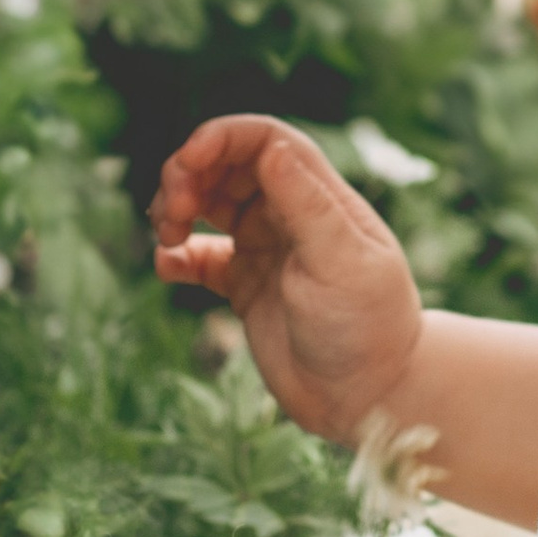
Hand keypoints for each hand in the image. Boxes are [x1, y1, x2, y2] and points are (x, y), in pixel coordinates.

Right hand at [150, 116, 424, 443]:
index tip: (188, 162)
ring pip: (208, 205)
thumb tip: (273, 148)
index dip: (221, 138)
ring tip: (167, 236)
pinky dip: (177, 254)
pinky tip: (167, 265)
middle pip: (228, 166)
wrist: (370, 399)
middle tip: (172, 211)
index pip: (266, 141)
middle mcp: (292, 217)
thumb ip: (306, 206)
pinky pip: (200, 257)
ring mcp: (267, 250)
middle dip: (189, 174)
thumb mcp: (341, 263)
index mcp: (320, 199)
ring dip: (176, 208)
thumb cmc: (368, 327)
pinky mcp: (246, 288)